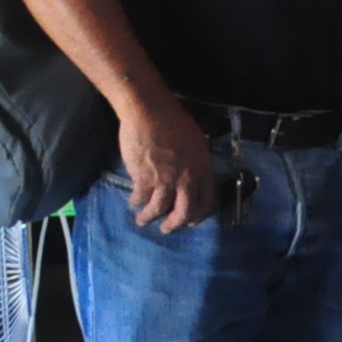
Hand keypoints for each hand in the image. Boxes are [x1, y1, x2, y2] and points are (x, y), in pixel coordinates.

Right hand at [119, 94, 215, 231]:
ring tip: (143, 220)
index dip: (199, 215)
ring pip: (159, 209)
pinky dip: (136, 202)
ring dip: (149, 218)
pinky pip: (141, 198)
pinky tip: (134, 202)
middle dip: (175, 224)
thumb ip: (195, 163)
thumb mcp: (196, 143)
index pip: (207, 201)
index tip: (191, 221)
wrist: (150, 112)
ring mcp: (165, 180)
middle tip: (167, 228)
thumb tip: (192, 178)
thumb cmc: (174, 122)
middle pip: (185, 212)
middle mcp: (187, 179)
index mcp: (203, 169)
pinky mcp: (144, 179)